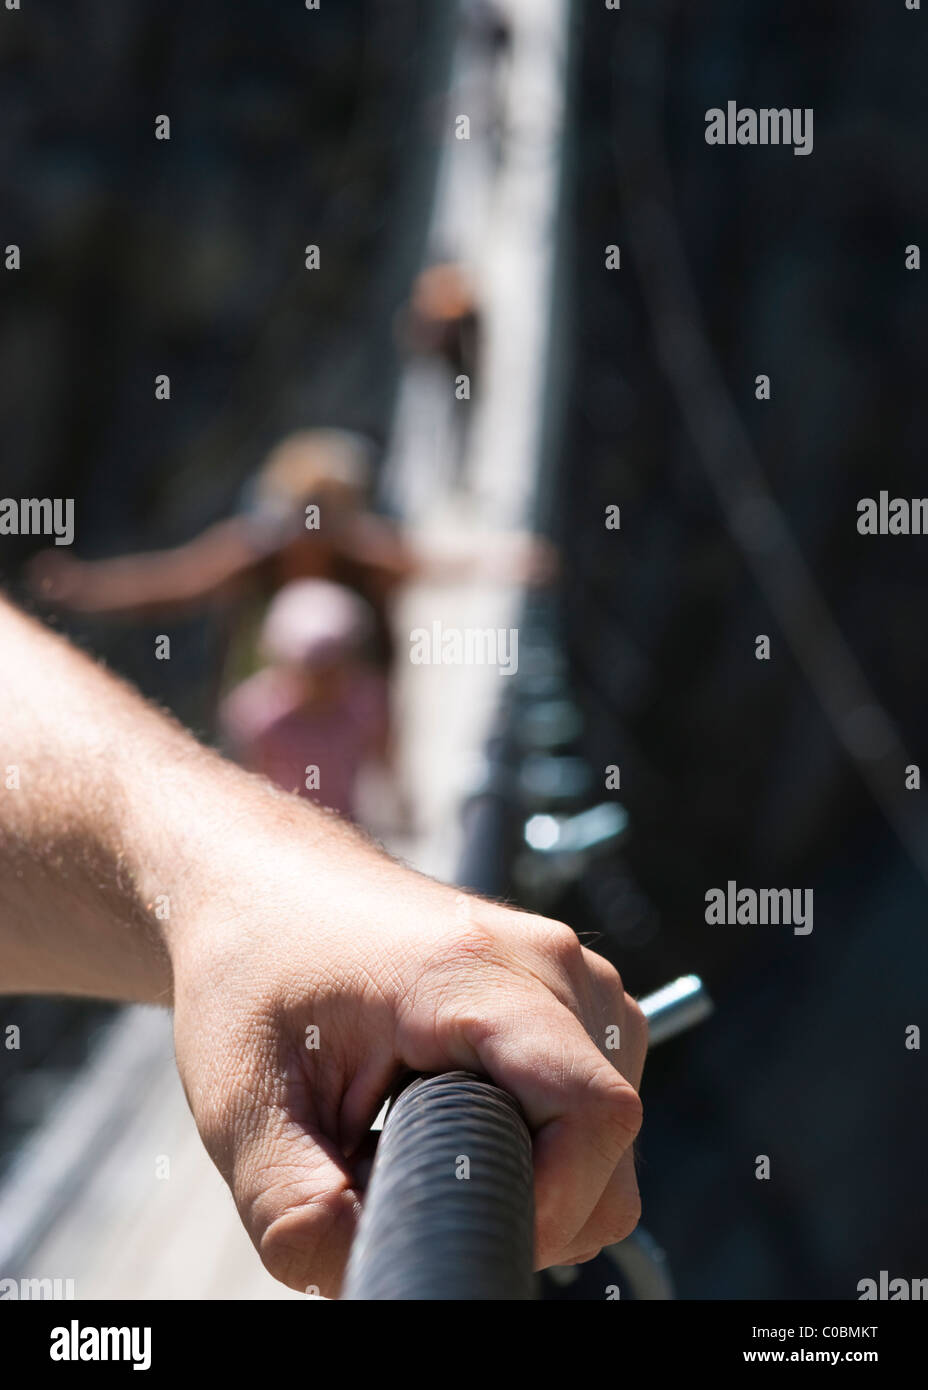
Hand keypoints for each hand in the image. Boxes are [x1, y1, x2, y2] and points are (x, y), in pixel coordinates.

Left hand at [169, 825, 645, 1296]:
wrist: (267, 886)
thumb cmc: (253, 976)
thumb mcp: (244, 1102)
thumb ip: (296, 1210)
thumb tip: (370, 1280)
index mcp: (475, 975)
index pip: (594, 1114)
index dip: (546, 1205)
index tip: (457, 1225)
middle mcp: (549, 963)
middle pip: (609, 1141)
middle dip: (524, 1200)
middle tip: (410, 1182)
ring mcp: (571, 972)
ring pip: (609, 1131)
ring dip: (533, 1169)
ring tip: (423, 1136)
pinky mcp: (572, 990)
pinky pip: (594, 1099)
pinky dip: (540, 1135)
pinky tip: (457, 1112)